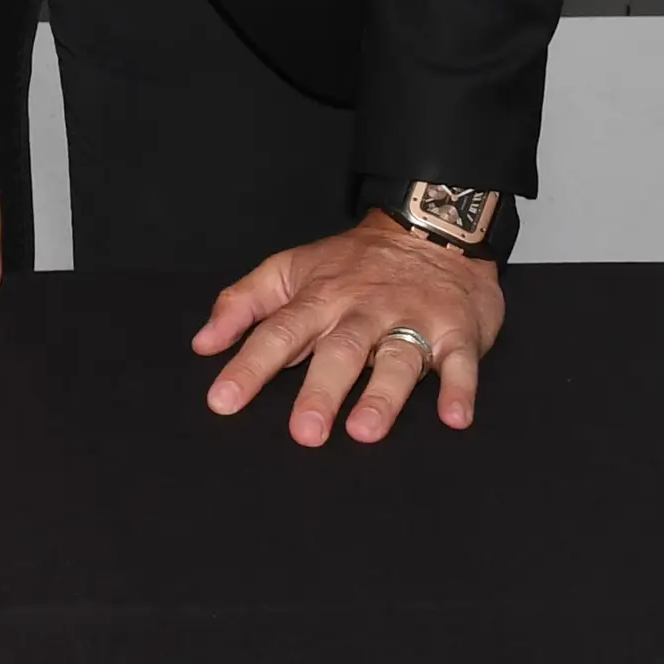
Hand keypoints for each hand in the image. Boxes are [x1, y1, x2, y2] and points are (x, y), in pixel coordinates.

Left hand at [193, 214, 506, 447]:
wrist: (429, 229)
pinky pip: (461, 362)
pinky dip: (460, 388)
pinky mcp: (456, 331)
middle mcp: (363, 310)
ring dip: (382, 395)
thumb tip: (202, 343)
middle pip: (340, 351)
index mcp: (319, 298)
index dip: (249, 367)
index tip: (222, 402)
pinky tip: (454, 418)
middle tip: (303, 433)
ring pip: (397, 358)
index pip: (278, 333)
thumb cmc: (352, 263)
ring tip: (364, 431)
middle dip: (320, 391)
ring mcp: (412, 320)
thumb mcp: (289, 270)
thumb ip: (244, 304)